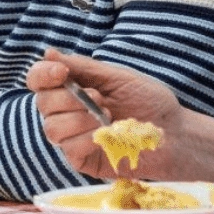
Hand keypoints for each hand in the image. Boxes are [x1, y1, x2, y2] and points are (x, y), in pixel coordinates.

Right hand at [25, 48, 187, 180]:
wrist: (174, 132)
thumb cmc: (149, 101)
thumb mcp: (116, 77)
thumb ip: (82, 67)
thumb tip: (48, 52)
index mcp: (73, 88)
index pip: (38, 79)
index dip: (42, 74)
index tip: (62, 73)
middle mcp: (67, 112)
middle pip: (43, 103)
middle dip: (69, 98)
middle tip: (99, 98)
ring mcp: (72, 138)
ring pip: (52, 128)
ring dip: (79, 119)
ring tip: (108, 117)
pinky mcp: (82, 160)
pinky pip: (69, 149)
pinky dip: (87, 139)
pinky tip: (107, 136)